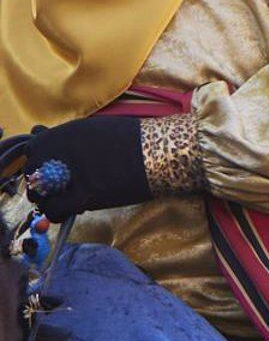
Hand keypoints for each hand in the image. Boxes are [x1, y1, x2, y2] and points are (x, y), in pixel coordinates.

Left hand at [13, 116, 148, 220]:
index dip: (38, 159)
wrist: (162, 154)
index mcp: (69, 132)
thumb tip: (36, 132)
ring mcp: (75, 174)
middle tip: (55, 185)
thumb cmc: (135, 139)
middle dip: (39, 180)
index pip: (34, 148)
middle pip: (33, 171)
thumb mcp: (97, 129)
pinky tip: (70, 208)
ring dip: (46, 197)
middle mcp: (66, 152)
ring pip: (40, 193)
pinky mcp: (86, 195)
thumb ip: (67, 135)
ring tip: (62, 198)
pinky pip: (56, 209)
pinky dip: (58, 211)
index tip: (49, 166)